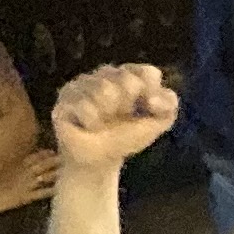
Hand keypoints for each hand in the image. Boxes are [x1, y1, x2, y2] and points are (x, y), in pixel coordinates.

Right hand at [51, 62, 180, 169]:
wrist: (98, 160)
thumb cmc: (127, 136)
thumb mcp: (158, 122)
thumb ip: (169, 105)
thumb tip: (152, 99)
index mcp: (130, 74)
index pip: (148, 72)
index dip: (152, 94)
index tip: (148, 110)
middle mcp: (106, 73)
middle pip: (128, 81)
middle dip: (128, 107)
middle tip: (119, 117)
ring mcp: (83, 83)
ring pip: (104, 90)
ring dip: (108, 115)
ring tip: (102, 122)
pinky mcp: (65, 98)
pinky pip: (85, 106)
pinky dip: (91, 122)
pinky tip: (87, 125)